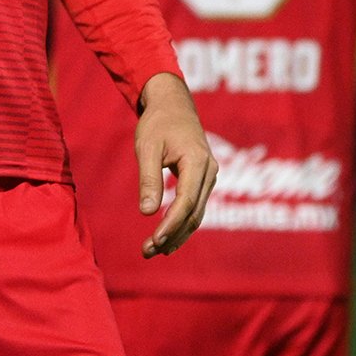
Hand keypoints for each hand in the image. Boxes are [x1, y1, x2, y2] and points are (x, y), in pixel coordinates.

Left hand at [134, 72, 216, 256]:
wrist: (173, 104)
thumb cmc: (158, 123)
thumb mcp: (147, 147)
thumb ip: (149, 178)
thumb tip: (146, 212)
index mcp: (198, 162)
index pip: (186, 202)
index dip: (171, 224)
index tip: (154, 241)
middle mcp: (210, 172)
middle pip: (193, 213)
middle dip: (172, 235)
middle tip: (148, 252)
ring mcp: (209, 177)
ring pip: (196, 214)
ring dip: (177, 234)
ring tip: (154, 250)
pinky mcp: (203, 180)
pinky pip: (195, 207)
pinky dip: (181, 223)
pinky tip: (166, 237)